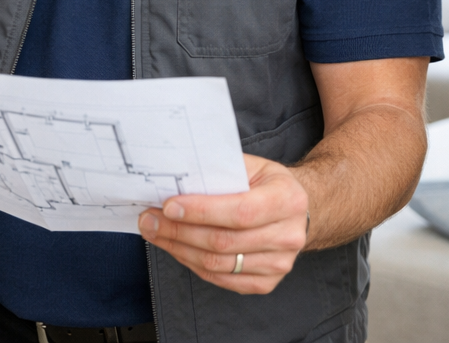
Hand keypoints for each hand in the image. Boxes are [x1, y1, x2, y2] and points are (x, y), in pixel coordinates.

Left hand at [138, 153, 308, 294]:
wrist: (298, 209)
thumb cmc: (269, 183)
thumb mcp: (253, 166)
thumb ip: (222, 171)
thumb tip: (180, 178)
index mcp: (287, 199)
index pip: (239, 211)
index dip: (201, 212)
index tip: (169, 206)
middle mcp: (288, 236)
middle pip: (224, 241)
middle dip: (180, 231)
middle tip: (150, 220)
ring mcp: (279, 264)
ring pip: (218, 264)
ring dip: (180, 249)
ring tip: (156, 234)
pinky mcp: (266, 283)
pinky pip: (222, 279)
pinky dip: (194, 264)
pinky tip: (177, 249)